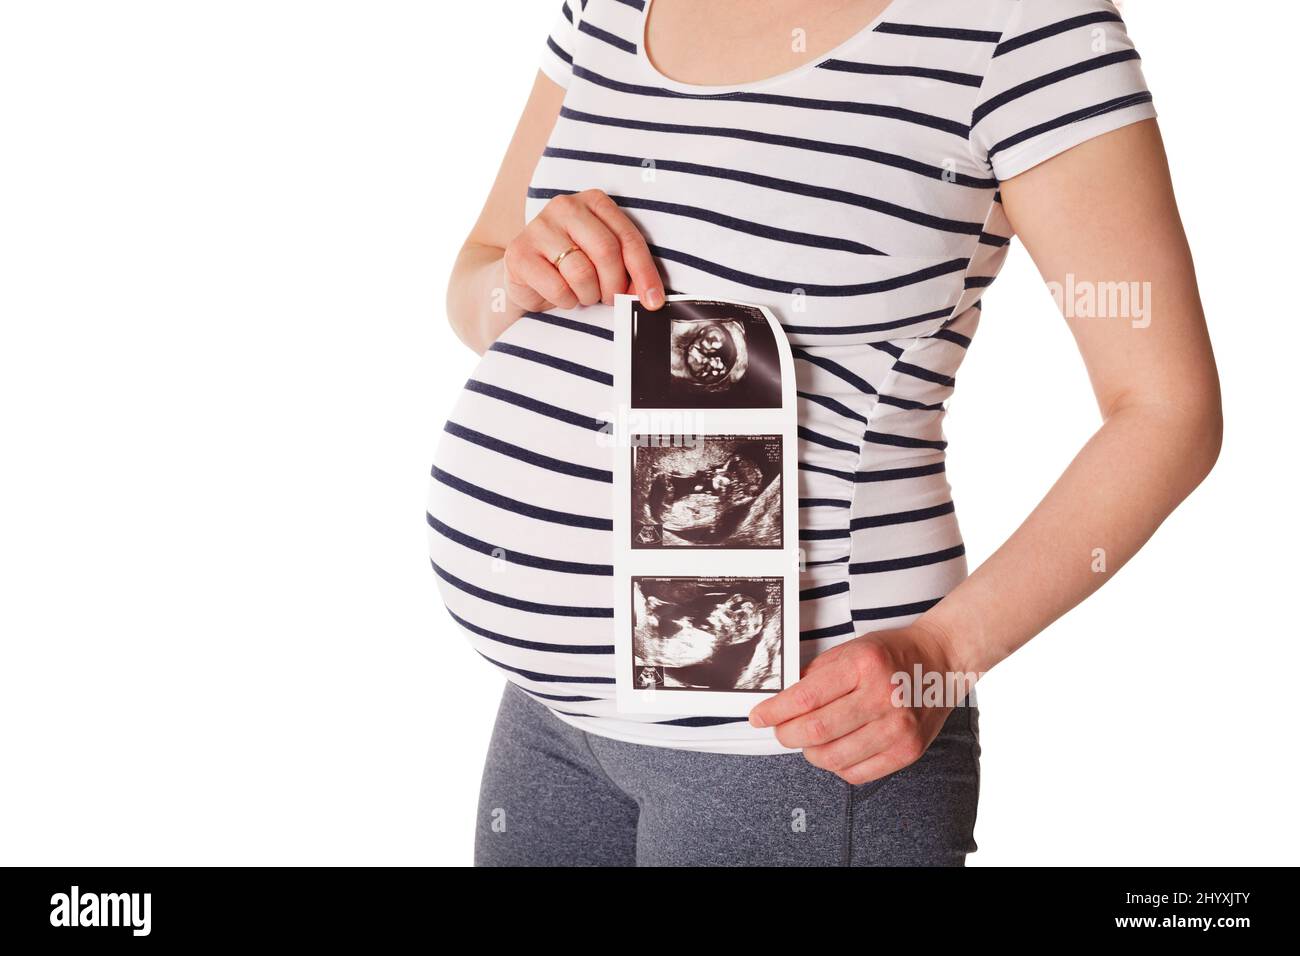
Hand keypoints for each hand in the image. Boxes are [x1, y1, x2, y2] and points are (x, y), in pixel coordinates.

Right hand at [503, 189, 663, 311]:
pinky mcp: (520, 253)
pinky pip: (558, 288)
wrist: (525, 277)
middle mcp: (566, 206)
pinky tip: (563, 296)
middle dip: (614, 286)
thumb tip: (650, 296)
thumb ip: (626, 267)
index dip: (644, 273)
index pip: (628, 238)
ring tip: (584, 294)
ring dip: (589, 295)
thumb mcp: (603, 260)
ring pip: (582, 272)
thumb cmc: (571, 268)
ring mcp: (539, 227)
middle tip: (609, 298)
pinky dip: (567, 301)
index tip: (653, 300)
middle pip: (607, 252)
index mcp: (594, 201)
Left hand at [748, 622, 970, 784]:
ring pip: (834, 757)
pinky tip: (836, 750)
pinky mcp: (908, 751)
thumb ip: (816, 676)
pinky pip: (858, 773)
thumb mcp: (850, 650)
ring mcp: (898, 727)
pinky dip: (837, 766)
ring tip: (809, 741)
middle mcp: (882, 697)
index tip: (759, 717)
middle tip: (780, 731)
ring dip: (810, 752)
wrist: (939, 663)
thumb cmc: (891, 655)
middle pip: (816, 731)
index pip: (805, 698)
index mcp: (863, 665)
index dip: (775, 712)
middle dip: (787, 734)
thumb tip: (781, 703)